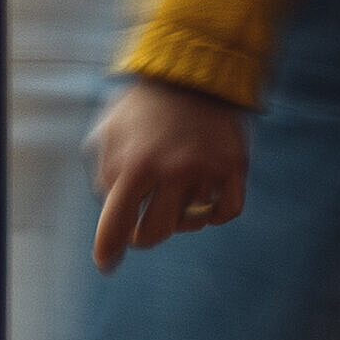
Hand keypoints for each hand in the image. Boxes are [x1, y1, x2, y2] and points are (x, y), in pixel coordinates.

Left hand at [89, 80, 254, 271]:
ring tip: (171, 198)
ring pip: (191, 224)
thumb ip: (104, 173)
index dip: (110, 247)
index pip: (117, 221)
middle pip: (155, 233)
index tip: (107, 263)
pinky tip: (201, 204)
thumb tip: (111, 208)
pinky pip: (226, 213)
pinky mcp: (235, 169)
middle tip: (140, 227)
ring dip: (178, 218)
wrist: (192, 76)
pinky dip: (213, 216)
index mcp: (134, 165)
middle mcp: (172, 173)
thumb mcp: (107, 134)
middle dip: (143, 235)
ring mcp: (207, 172)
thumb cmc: (141, 107)